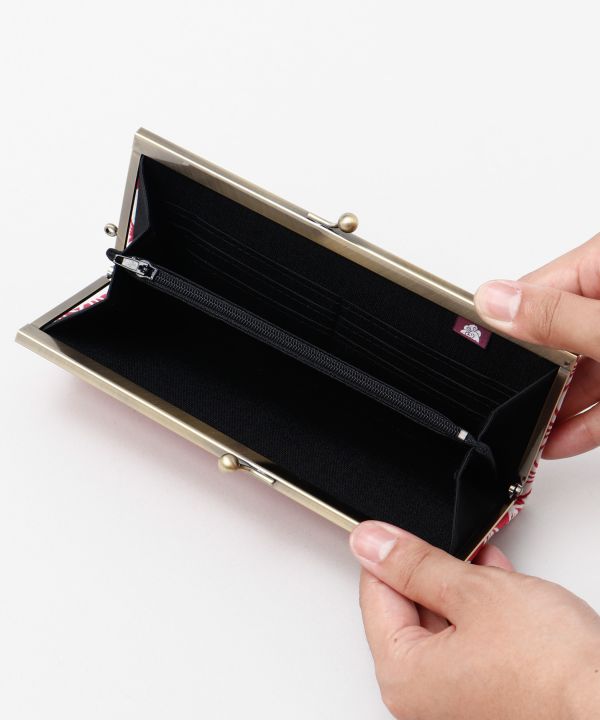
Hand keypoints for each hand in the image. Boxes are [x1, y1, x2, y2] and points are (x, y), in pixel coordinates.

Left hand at [350, 521, 599, 719]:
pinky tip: (502, 591)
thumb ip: (413, 563)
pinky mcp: (485, 700)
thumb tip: (370, 542)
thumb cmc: (552, 670)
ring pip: (442, 624)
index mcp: (402, 675)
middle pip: (407, 609)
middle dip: (434, 572)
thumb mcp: (473, 592)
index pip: (374, 592)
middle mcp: (420, 699)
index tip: (406, 531)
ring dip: (462, 589)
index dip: (393, 552)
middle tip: (457, 549)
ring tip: (486, 566)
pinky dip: (481, 615)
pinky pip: (468, 644)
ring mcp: (454, 703)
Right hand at [474, 233, 599, 457]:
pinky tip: (559, 441)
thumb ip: (557, 317)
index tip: (469, 354)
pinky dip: (585, 418)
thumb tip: (493, 301)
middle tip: (499, 402)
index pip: (535, 288)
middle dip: (529, 373)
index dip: (501, 323)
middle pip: (554, 332)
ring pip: (580, 366)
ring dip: (555, 404)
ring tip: (525, 434)